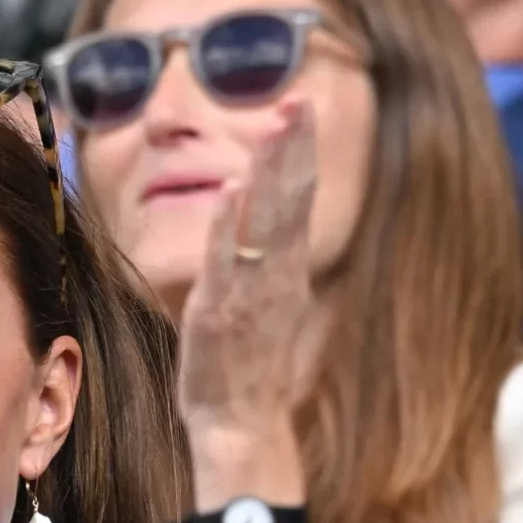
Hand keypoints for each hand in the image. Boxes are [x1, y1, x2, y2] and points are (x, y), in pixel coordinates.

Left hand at [176, 102, 326, 449]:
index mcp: (286, 268)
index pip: (298, 197)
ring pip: (265, 221)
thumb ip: (264, 254)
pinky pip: (226, 262)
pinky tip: (232, 189)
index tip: (300, 105)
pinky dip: (230, 225)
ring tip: (276, 126)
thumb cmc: (246, 362)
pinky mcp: (222, 314)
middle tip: (298, 100)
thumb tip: (256, 205)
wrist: (242, 423)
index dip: (299, 149)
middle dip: (293, 147)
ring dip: (270, 170)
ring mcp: (251, 292)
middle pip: (290, 199)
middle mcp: (276, 274)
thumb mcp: (263, 299)